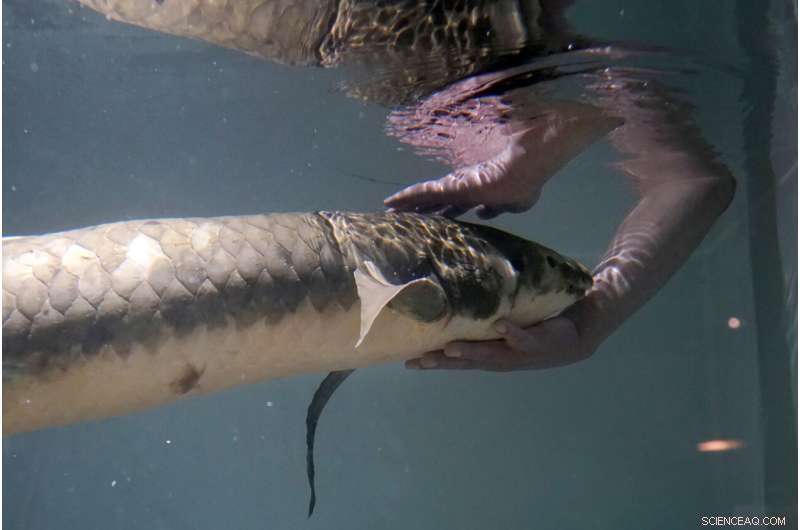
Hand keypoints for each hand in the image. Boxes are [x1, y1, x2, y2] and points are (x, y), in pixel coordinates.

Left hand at [384, 140, 542, 219]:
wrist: (526, 167)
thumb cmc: (523, 183)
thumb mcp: (513, 205)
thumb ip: (496, 209)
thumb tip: (481, 213)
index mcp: (476, 194)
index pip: (454, 205)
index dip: (441, 212)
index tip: (431, 218)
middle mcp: (462, 189)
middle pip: (435, 202)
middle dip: (419, 210)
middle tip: (401, 217)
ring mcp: (454, 186)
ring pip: (424, 196)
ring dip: (407, 204)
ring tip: (389, 210)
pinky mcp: (449, 185)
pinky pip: (422, 192)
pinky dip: (406, 197)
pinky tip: (391, 202)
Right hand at [405, 316, 593, 371]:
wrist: (577, 335)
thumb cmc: (535, 326)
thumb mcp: (506, 325)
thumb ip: (484, 318)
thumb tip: (456, 297)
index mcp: (489, 355)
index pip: (455, 361)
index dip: (432, 363)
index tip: (407, 362)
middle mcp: (500, 358)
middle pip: (466, 362)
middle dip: (442, 362)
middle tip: (419, 361)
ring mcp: (518, 352)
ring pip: (490, 354)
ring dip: (471, 352)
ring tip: (450, 349)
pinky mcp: (538, 341)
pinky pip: (523, 337)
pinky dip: (511, 333)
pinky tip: (500, 326)